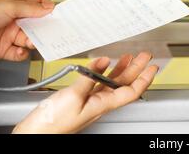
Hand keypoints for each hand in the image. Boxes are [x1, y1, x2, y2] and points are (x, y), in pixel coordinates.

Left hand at [0, 0, 54, 61]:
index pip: (37, 4)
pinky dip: (21, 53)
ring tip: (30, 42)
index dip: (48, 8)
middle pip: (37, 24)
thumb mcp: (8, 7)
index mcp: (15, 5)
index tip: (58, 14)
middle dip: (44, 28)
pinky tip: (18, 50)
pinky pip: (20, 53)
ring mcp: (11, 34)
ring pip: (31, 39)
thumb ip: (30, 8)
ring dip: (33, 42)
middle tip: (51, 31)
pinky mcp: (6, 49)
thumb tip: (49, 7)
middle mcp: (14, 19)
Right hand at [13, 53, 157, 133]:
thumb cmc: (53, 123)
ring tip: (130, 57)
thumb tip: (103, 62)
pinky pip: (98, 83)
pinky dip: (104, 71)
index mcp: (104, 104)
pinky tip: (104, 64)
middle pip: (125, 84)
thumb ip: (89, 78)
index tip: (153, 67)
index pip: (132, 91)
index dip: (145, 79)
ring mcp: (91, 100)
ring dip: (123, 69)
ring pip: (113, 83)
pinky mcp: (81, 98)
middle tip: (145, 56)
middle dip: (138, 69)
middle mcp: (101, 102)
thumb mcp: (73, 96)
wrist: (35, 133)